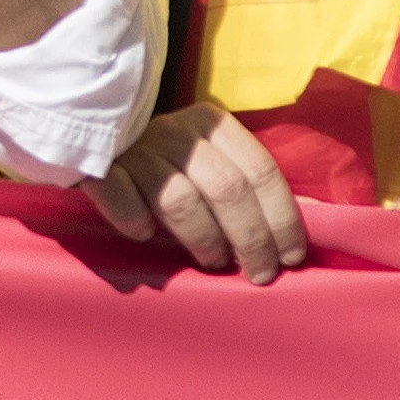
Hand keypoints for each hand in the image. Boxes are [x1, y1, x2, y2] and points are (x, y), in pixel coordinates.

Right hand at [83, 102, 307, 283]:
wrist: (89, 127)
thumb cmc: (168, 161)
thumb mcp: (214, 159)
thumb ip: (251, 184)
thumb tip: (311, 220)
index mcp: (213, 125)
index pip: (261, 172)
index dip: (282, 220)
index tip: (290, 258)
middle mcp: (177, 130)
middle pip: (227, 190)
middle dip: (250, 240)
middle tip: (257, 274)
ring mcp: (136, 146)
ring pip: (180, 200)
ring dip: (203, 239)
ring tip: (211, 261)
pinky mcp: (97, 163)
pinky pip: (121, 197)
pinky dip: (135, 220)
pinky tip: (144, 233)